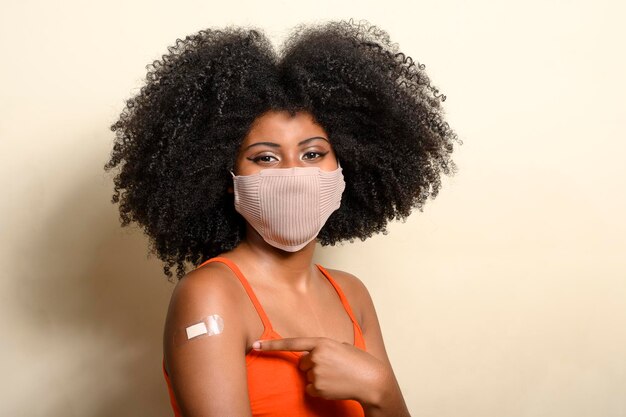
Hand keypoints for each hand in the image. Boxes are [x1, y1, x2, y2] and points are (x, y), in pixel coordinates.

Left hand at [252, 337, 388, 404]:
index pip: (292, 343)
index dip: (271, 345)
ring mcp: (315, 373)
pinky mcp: (317, 388)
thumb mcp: (340, 347)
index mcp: (321, 342)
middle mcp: (315, 356)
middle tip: (332, 367)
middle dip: (313, 366)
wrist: (371, 380)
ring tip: (336, 376)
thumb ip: (323, 348)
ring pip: (307, 377)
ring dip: (318, 378)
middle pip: (302, 363)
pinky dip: (320, 390)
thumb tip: (310, 356)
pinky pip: (311, 389)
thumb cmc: (358, 361)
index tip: (255, 345)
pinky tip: (334, 386)